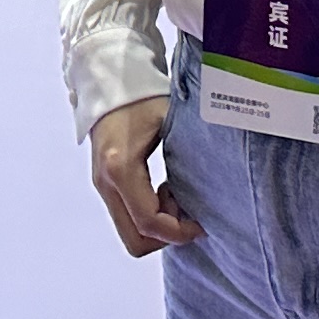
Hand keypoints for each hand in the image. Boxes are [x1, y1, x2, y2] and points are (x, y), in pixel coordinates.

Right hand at [86, 97, 201, 256]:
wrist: (109, 79)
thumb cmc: (143, 95)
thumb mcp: (170, 121)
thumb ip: (189, 154)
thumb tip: (216, 183)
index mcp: (121, 167)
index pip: (148, 222)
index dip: (178, 232)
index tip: (200, 223)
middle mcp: (106, 182)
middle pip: (134, 240)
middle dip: (166, 235)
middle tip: (185, 209)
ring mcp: (102, 185)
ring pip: (129, 233)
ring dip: (156, 225)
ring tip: (174, 194)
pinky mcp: (104, 183)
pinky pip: (126, 217)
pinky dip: (147, 215)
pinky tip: (161, 189)